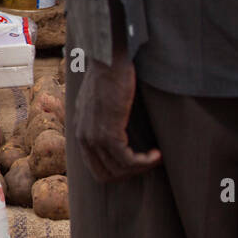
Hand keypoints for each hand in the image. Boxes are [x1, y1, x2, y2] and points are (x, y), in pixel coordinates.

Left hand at [74, 47, 161, 181]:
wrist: (108, 63)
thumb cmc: (108, 77)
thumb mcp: (97, 102)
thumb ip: (100, 119)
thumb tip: (116, 130)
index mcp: (80, 132)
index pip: (95, 168)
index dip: (118, 171)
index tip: (137, 163)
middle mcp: (83, 138)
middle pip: (106, 174)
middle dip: (130, 174)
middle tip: (148, 163)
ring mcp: (94, 137)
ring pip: (119, 169)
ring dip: (142, 167)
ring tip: (157, 157)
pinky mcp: (109, 133)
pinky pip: (128, 160)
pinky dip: (145, 161)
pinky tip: (158, 154)